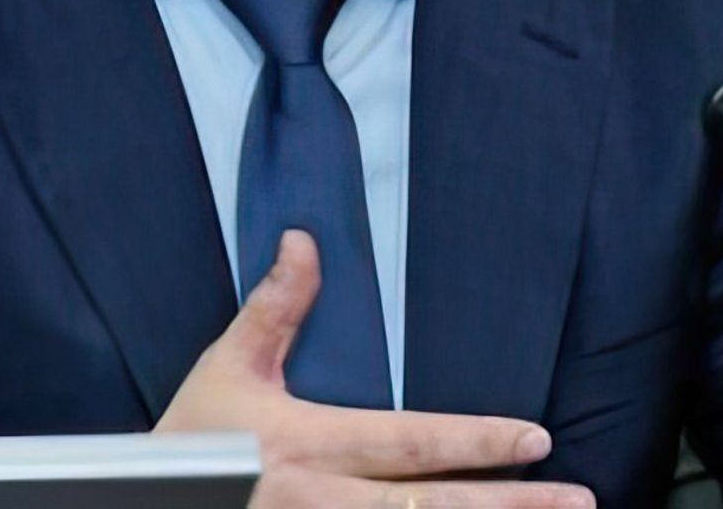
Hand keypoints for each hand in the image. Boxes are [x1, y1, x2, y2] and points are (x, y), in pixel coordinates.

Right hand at [157, 230, 593, 506]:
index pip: (412, 444)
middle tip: (579, 502)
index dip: (477, 440)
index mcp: (312, 446)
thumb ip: (275, 306)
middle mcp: (325, 501)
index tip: (536, 438)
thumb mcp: (230, 367)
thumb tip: (305, 240)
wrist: (143, 502)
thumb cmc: (191, 440)